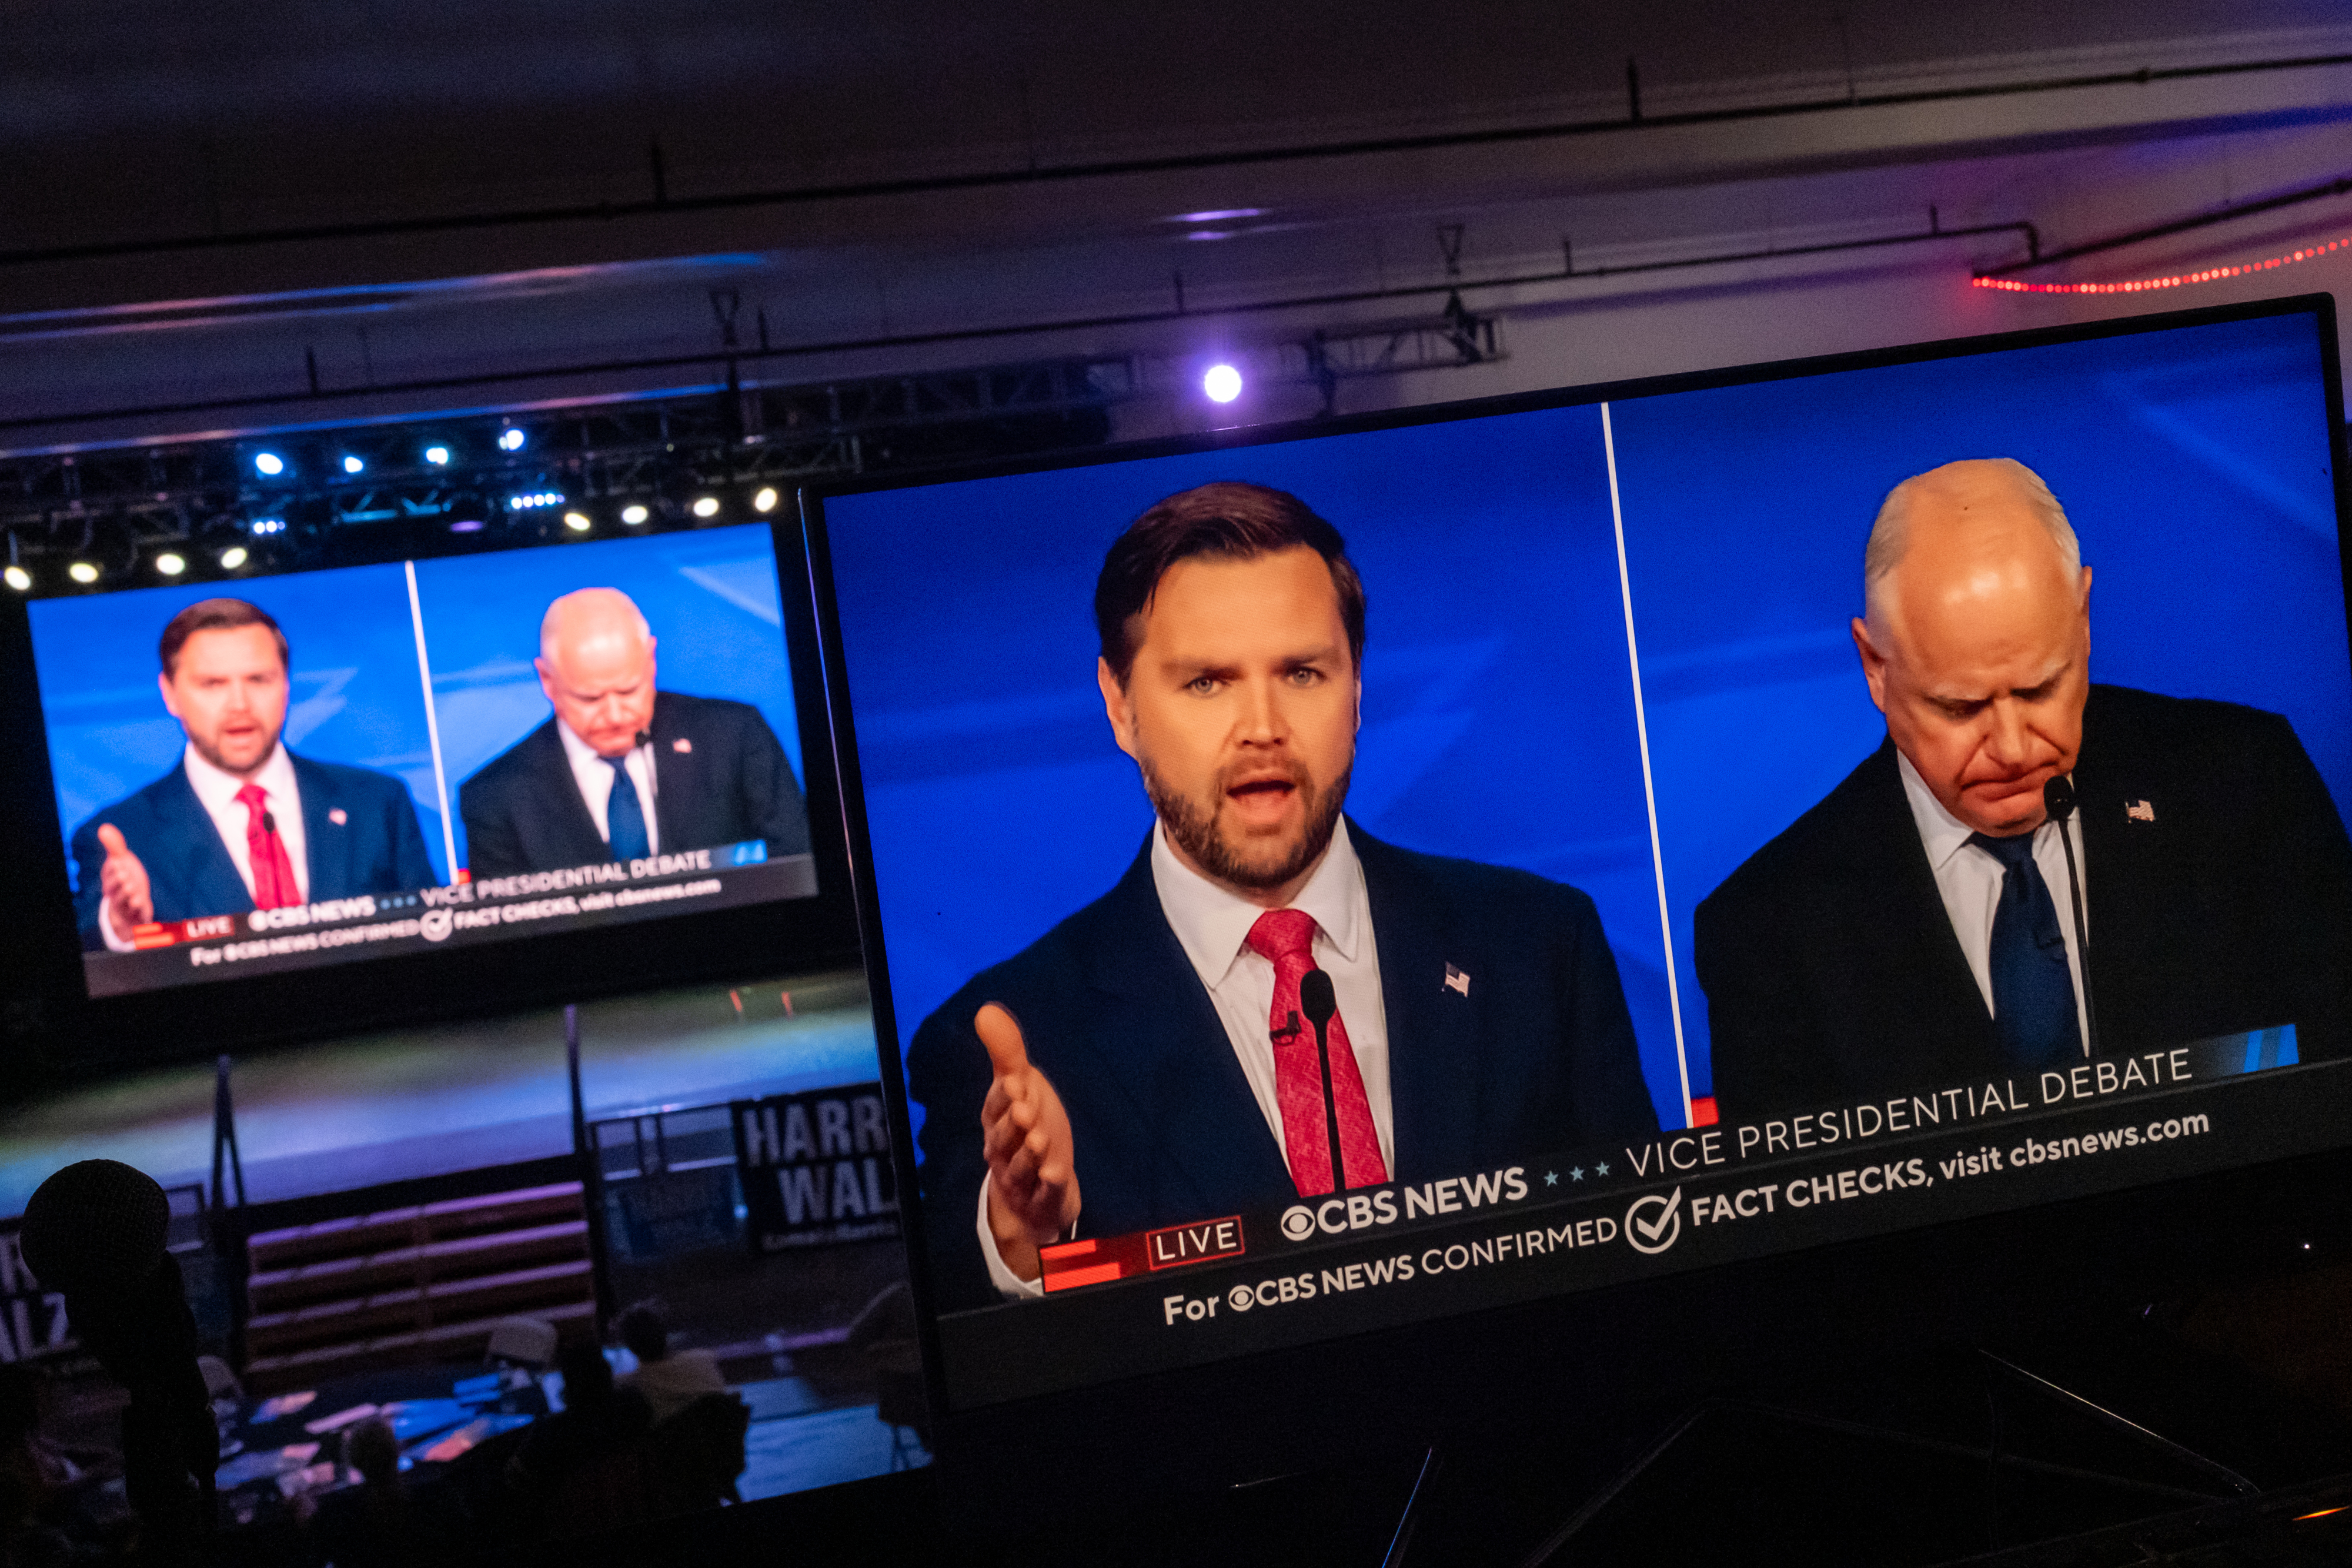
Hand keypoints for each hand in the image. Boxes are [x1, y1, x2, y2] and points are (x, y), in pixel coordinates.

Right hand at [95, 824, 152, 933]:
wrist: (133, 906)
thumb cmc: (126, 879)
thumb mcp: (121, 863)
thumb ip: (114, 847)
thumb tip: (104, 827)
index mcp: (110, 879)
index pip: (109, 872)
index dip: (113, 867)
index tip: (118, 861)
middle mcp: (115, 892)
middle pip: (112, 887)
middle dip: (118, 880)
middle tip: (123, 874)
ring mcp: (125, 904)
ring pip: (123, 900)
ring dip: (127, 893)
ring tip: (132, 888)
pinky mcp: (135, 913)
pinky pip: (135, 912)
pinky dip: (137, 907)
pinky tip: (140, 902)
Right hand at [977, 1003, 1079, 1282]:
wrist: (1036, 1189)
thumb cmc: (1028, 1128)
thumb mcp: (1021, 1088)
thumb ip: (1006, 1052)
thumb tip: (986, 1009)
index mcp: (997, 1120)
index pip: (996, 1106)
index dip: (1003, 1096)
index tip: (1014, 1081)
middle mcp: (1003, 1150)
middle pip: (1004, 1138)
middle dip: (1013, 1124)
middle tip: (1025, 1109)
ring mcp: (1021, 1179)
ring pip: (1021, 1167)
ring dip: (1029, 1154)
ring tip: (1039, 1140)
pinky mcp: (1042, 1200)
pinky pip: (1043, 1194)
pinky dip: (1047, 1186)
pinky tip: (1055, 1175)